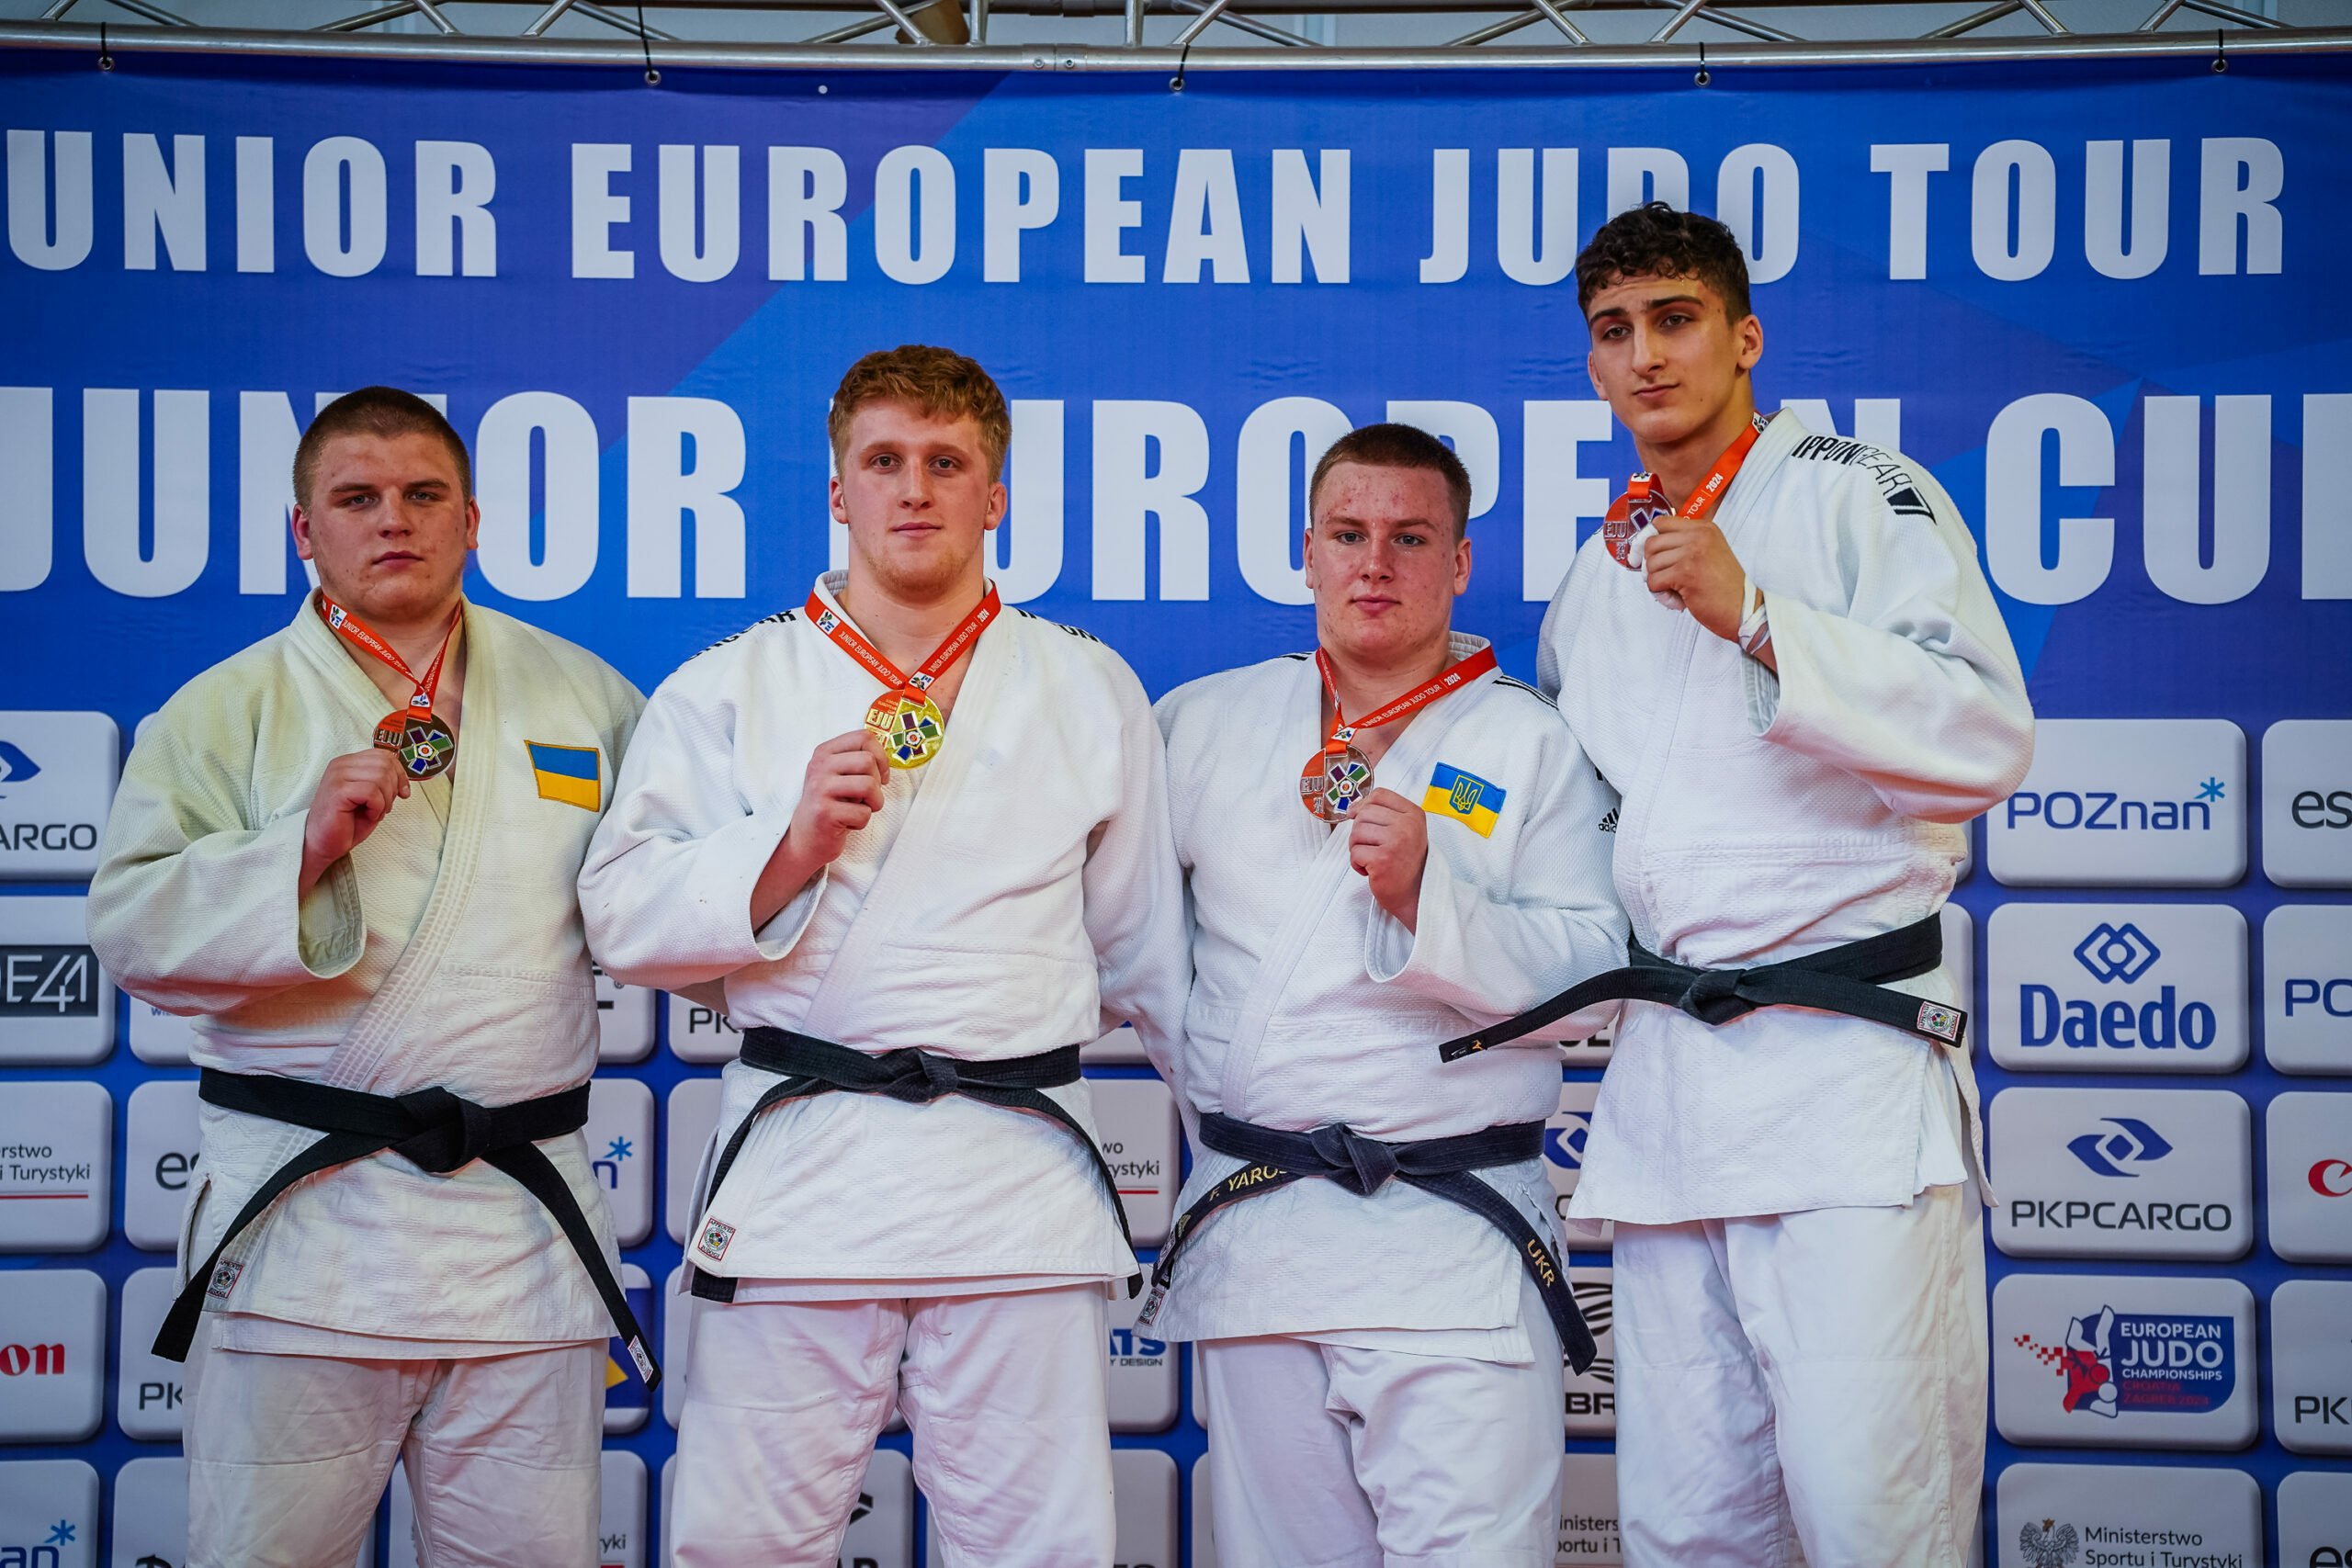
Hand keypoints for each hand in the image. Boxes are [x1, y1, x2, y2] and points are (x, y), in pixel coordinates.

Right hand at [300, 748, 408, 891]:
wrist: (323, 842)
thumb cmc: (346, 822)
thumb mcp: (370, 797)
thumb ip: (383, 782)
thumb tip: (403, 779)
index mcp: (348, 762)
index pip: (384, 756)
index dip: (399, 774)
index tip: (402, 792)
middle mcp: (340, 765)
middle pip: (385, 765)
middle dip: (392, 789)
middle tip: (382, 807)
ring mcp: (337, 776)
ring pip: (381, 777)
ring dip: (385, 800)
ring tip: (373, 811)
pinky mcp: (338, 791)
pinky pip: (372, 792)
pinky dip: (377, 807)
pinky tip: (367, 814)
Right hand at [750, 728, 886, 926]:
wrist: (805, 838)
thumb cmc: (830, 805)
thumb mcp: (839, 776)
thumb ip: (858, 761)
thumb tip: (888, 756)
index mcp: (824, 752)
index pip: (864, 737)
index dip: (881, 756)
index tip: (879, 774)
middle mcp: (819, 766)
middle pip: (868, 761)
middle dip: (877, 782)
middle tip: (867, 796)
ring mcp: (820, 789)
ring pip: (869, 785)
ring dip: (874, 803)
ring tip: (860, 809)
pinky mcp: (824, 813)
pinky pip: (863, 813)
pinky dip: (862, 822)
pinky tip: (846, 823)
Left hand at [1348, 788, 1428, 931]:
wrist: (1415, 893)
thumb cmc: (1405, 862)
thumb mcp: (1404, 830)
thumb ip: (1383, 815)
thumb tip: (1352, 808)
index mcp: (1414, 814)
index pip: (1379, 794)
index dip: (1363, 805)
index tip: (1359, 817)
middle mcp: (1407, 825)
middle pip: (1364, 813)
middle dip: (1359, 832)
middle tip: (1371, 847)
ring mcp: (1396, 842)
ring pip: (1356, 832)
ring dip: (1357, 848)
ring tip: (1372, 858)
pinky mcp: (1382, 860)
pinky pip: (1354, 853)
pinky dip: (1357, 864)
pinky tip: (1371, 870)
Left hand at [1643, 510, 1746, 641]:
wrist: (1744, 608)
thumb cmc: (1725, 586)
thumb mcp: (1709, 552)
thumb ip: (1685, 544)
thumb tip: (1647, 545)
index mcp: (1704, 528)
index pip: (1661, 522)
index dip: (1648, 539)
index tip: (1644, 555)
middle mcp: (1698, 536)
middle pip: (1651, 543)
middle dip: (1650, 565)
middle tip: (1663, 579)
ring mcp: (1692, 553)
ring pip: (1650, 564)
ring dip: (1657, 581)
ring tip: (1675, 591)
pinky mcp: (1685, 573)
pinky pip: (1653, 581)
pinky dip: (1660, 594)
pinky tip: (1677, 599)